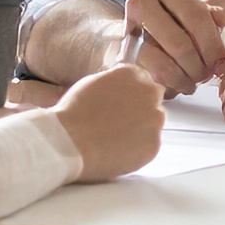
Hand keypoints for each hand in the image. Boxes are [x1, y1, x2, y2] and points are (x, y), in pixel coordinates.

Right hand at [54, 63, 165, 179]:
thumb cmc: (74, 114)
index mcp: (132, 74)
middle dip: (141, 109)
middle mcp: (149, 93)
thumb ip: (114, 82)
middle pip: (153, 99)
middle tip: (120, 122)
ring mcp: (154, 119)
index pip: (143, 79)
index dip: (132, 93)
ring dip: (141, 128)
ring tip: (115, 138)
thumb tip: (120, 88)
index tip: (124, 103)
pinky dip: (139, 149)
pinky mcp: (154, 144)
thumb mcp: (92, 83)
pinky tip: (118, 150)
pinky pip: (150, 145)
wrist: (70, 142)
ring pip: (153, 123)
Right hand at [117, 0, 224, 95]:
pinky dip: (169, 84)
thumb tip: (222, 18)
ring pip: (164, 62)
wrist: (137, 32)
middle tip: (207, 75)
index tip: (222, 64)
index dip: (213, 45)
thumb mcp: (200, 7)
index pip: (196, 17)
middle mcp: (140, 2)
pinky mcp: (121, 55)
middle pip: (180, 43)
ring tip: (194, 81)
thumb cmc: (174, 20)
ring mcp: (126, 29)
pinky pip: (150, 76)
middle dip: (199, 66)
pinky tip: (179, 84)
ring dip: (185, 78)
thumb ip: (217, 8)